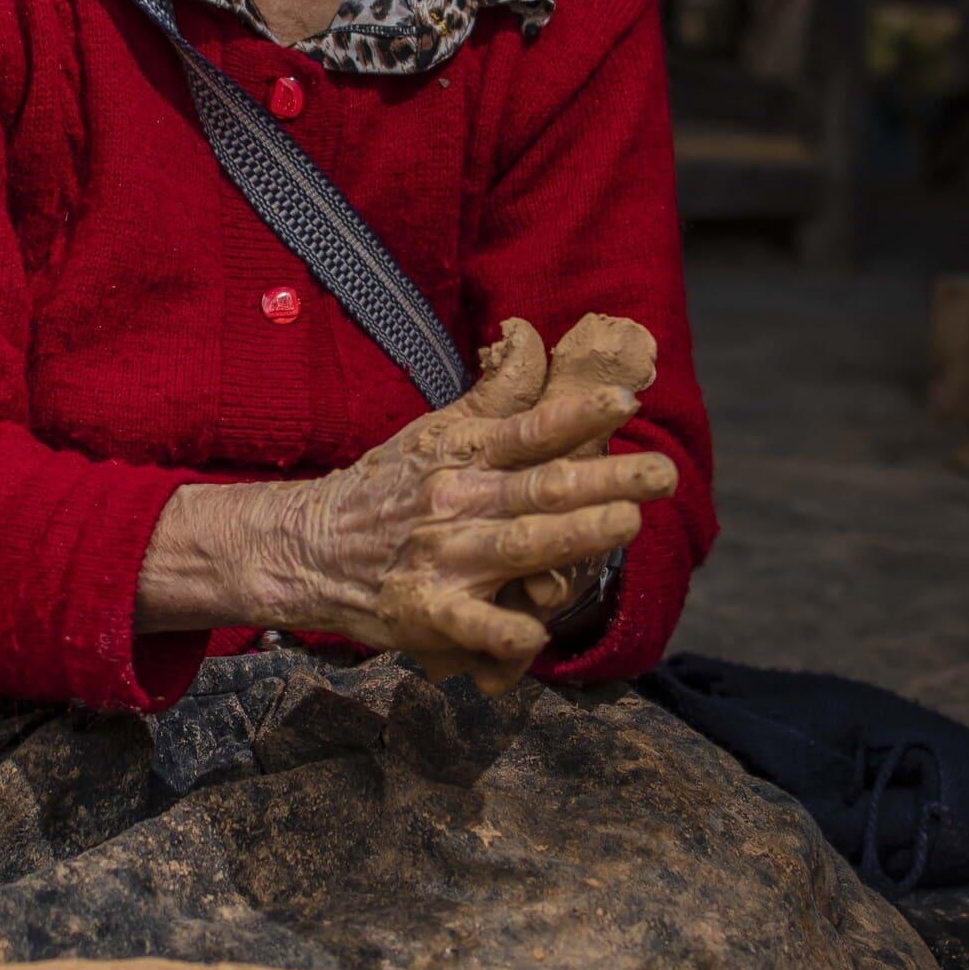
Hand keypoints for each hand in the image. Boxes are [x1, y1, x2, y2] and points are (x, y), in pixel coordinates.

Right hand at [263, 339, 675, 684]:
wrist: (308, 545)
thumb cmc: (386, 486)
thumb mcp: (435, 430)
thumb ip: (495, 392)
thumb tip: (532, 334)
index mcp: (463, 455)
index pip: (526, 430)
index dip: (574, 416)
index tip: (623, 405)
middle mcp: (457, 501)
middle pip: (539, 488)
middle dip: (604, 481)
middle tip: (659, 475)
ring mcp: (443, 558)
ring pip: (518, 546)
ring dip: (573, 536)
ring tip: (625, 524)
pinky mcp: (425, 612)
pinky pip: (469, 625)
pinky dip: (502, 633)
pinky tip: (538, 635)